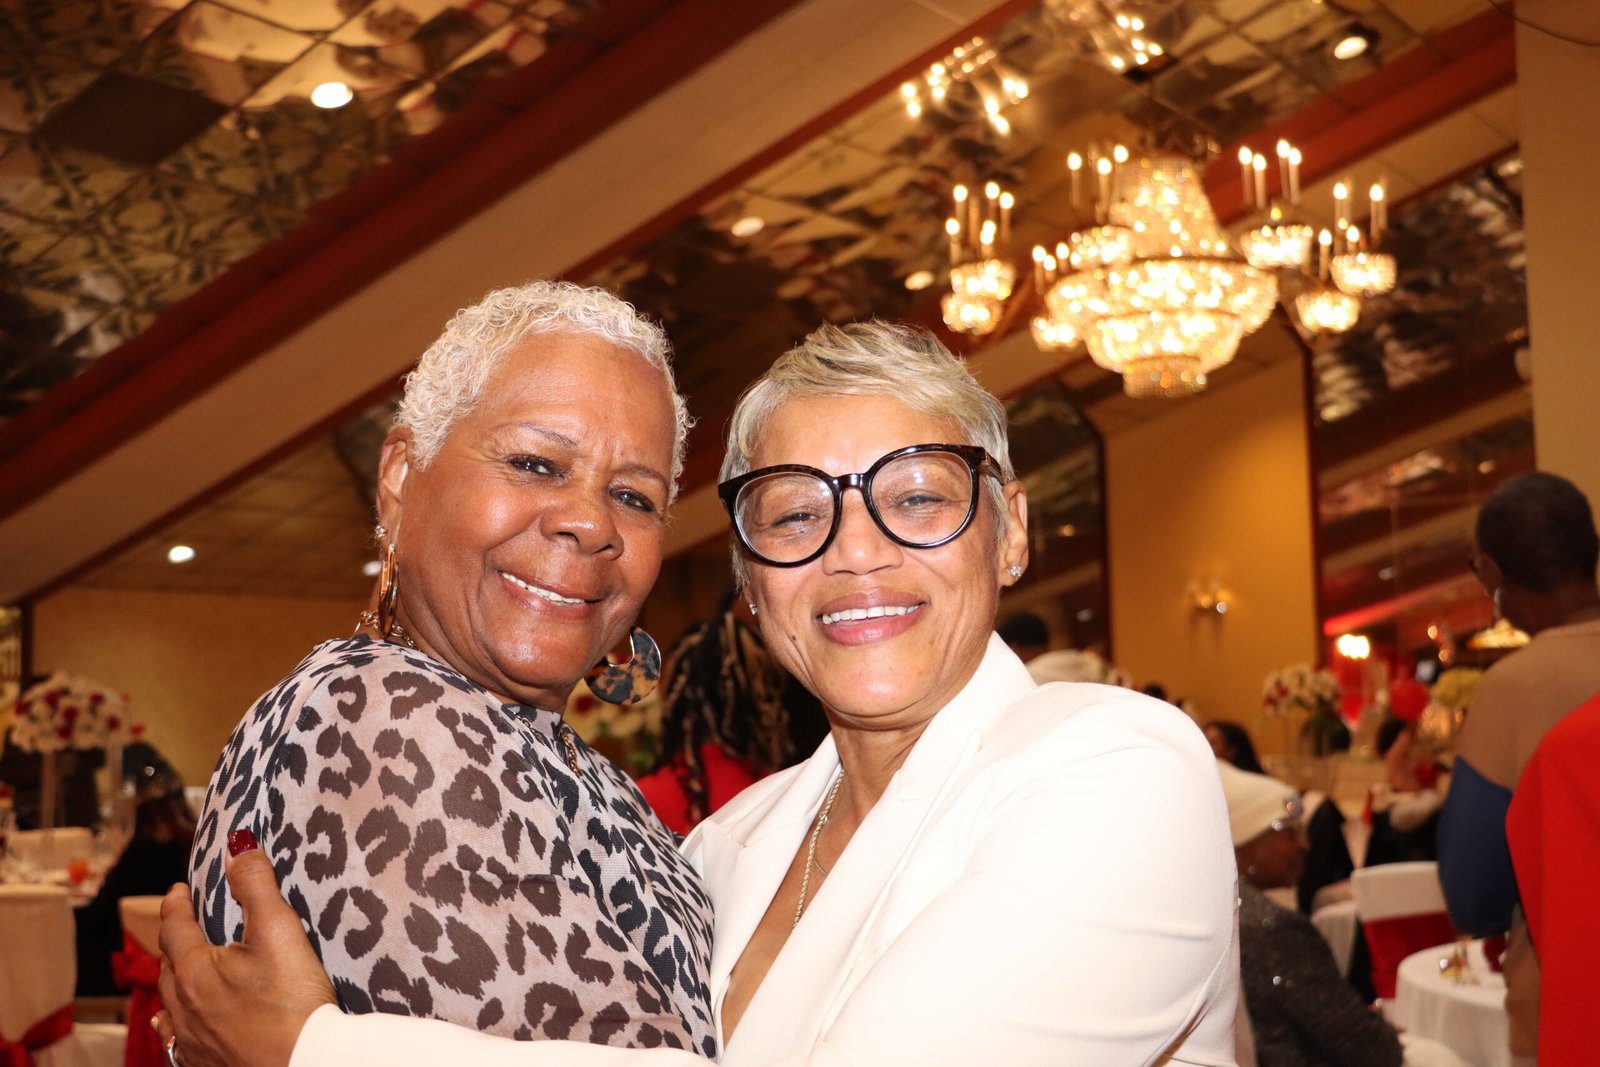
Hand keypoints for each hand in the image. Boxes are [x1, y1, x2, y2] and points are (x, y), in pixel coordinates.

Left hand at [156, 842, 337, 1066]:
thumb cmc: (293, 1001)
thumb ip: (256, 885)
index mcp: (196, 970)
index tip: (178, 889)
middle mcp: (184, 1006)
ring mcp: (192, 1040)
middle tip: (184, 924)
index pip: (175, 927)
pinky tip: (171, 1027)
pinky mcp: (206, 1064)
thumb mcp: (279, 931)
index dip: (176, 903)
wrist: (305, 1066)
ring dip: (171, 980)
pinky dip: (171, 1025)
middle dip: (174, 940)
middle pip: (168, 964)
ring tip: (174, 969)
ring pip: (168, 1004)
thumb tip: (237, 845)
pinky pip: (175, 1041)